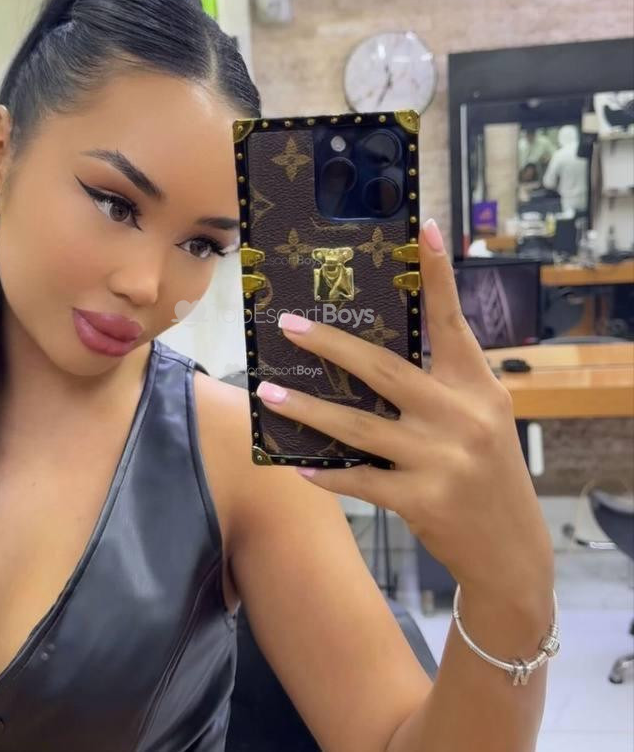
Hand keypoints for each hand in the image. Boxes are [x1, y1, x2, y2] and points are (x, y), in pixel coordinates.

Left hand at [255, 219, 553, 597]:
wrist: (512, 551)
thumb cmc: (490, 472)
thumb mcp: (483, 417)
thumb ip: (443, 385)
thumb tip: (372, 357)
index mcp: (478, 386)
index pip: (453, 321)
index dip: (439, 275)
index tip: (424, 229)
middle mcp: (461, 416)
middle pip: (383, 369)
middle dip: (331, 344)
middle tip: (289, 325)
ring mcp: (440, 460)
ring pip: (357, 425)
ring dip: (307, 408)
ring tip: (268, 391)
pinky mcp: (421, 500)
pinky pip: (359, 479)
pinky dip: (326, 471)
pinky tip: (298, 464)